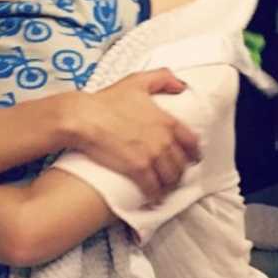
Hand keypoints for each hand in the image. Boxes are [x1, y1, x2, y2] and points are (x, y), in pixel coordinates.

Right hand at [70, 68, 200, 200]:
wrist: (84, 118)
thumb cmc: (106, 101)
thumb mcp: (137, 81)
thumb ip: (163, 78)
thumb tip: (181, 86)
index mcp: (167, 120)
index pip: (191, 141)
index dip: (193, 153)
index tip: (192, 159)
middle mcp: (164, 139)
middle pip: (181, 163)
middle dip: (179, 172)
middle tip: (174, 177)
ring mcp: (152, 156)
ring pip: (170, 178)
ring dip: (169, 186)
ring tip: (164, 189)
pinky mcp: (138, 170)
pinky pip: (153, 188)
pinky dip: (155, 195)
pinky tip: (153, 199)